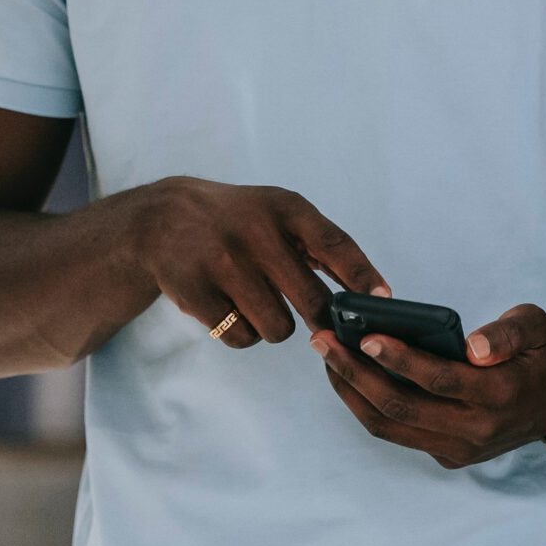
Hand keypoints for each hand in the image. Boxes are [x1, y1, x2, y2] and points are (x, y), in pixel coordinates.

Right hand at [107, 177, 387, 348]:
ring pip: (277, 327)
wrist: (162, 219)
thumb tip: (373, 294)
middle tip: (318, 321)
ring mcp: (221, 263)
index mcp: (283, 208)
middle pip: (311, 300)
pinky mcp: (194, 292)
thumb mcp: (278, 213)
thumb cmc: (239, 220)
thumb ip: (322, 246)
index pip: (334, 244)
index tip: (383, 301)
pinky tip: (232, 309)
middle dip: (320, 318)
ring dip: (276, 326)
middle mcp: (254, 232)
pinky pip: (241, 338)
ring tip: (260, 303)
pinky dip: (243, 333)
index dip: (362, 275)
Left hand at [312, 302, 545, 468]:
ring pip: (391, 427)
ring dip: (352, 392)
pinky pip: (399, 433)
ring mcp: (459, 449)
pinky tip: (350, 376)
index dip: (399, 359)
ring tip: (327, 357)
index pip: (438, 379)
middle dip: (355, 373)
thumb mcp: (536, 326)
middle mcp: (475, 430)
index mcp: (499, 395)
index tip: (365, 335)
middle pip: (401, 407)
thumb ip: (506, 333)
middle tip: (324, 341)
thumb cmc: (542, 353)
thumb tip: (472, 345)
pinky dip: (368, 406)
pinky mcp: (449, 455)